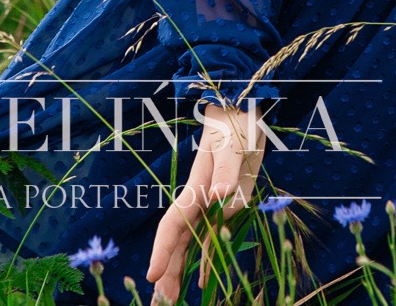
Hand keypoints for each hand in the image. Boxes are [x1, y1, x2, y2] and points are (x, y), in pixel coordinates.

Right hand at [146, 103, 266, 302]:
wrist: (244, 108)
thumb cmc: (236, 122)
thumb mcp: (233, 141)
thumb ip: (226, 168)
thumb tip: (219, 195)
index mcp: (196, 187)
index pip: (173, 224)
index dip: (162, 249)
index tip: (151, 274)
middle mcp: (200, 199)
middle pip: (178, 241)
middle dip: (166, 270)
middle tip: (159, 302)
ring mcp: (212, 203)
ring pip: (192, 244)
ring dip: (181, 271)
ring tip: (171, 299)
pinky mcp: (227, 204)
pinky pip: (212, 238)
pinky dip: (205, 260)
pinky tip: (201, 281)